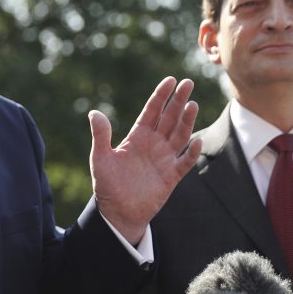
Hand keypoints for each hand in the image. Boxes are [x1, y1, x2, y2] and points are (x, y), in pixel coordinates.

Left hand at [89, 77, 201, 244]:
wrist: (118, 213)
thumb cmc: (108, 186)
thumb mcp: (100, 159)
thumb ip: (100, 136)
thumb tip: (95, 113)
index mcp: (138, 136)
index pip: (152, 111)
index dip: (161, 96)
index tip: (171, 80)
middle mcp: (154, 144)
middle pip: (169, 118)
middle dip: (178, 101)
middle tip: (188, 83)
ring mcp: (164, 159)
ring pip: (180, 135)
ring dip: (187, 121)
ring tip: (193, 105)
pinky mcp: (171, 176)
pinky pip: (184, 162)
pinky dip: (191, 153)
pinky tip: (197, 142)